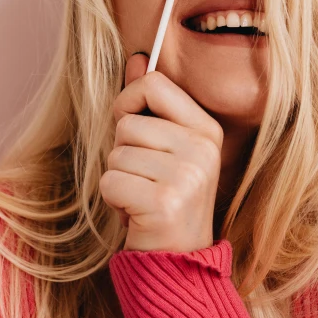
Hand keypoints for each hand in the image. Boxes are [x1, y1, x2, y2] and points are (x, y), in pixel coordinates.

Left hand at [100, 52, 223, 252]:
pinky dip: (112, 200)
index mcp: (206, 129)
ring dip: (117, 178)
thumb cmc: (165, 198)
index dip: (128, 102)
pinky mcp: (164, 203)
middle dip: (122, 151)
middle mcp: (203, 149)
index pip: (154, 84)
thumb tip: (137, 58)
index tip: (130, 126)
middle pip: (127, 122)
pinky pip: (110, 181)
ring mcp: (187, 176)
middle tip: (142, 178)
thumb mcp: (164, 147)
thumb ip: (150, 104)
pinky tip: (135, 214)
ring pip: (116, 153)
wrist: (178, 258)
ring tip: (140, 196)